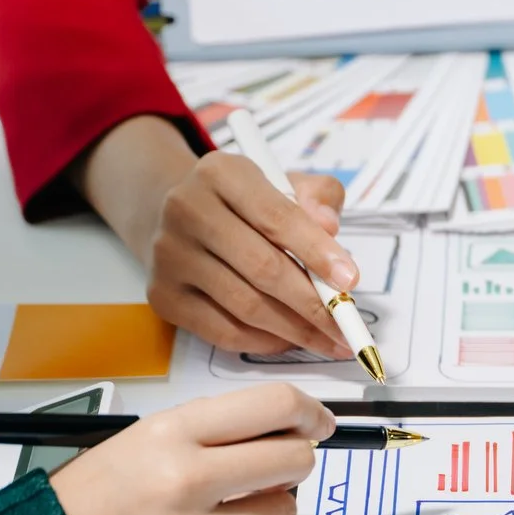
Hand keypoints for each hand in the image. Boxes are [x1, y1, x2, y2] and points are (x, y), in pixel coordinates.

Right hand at [49, 383, 333, 514]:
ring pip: (280, 513)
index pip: (272, 406)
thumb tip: (278, 438)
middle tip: (277, 470)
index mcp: (169, 435)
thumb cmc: (86, 505)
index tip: (317, 424)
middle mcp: (187, 481)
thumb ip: (207, 437)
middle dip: (295, 462)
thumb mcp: (137, 444)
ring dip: (263, 511)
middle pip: (293, 461)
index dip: (308, 413)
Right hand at [77, 114, 356, 356]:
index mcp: (221, 172)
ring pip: (245, 305)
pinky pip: (221, 331)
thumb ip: (317, 197)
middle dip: (313, 304)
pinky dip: (263, 342)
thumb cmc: (243, 204)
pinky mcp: (162, 295)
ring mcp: (169, 255)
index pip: (276, 216)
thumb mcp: (282, 183)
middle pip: (262, 268)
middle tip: (346, 327)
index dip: (317, 252)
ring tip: (328, 340)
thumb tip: (329, 228)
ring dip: (295, 330)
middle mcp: (186, 209)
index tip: (351, 281)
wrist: (172, 213)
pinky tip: (289, 340)